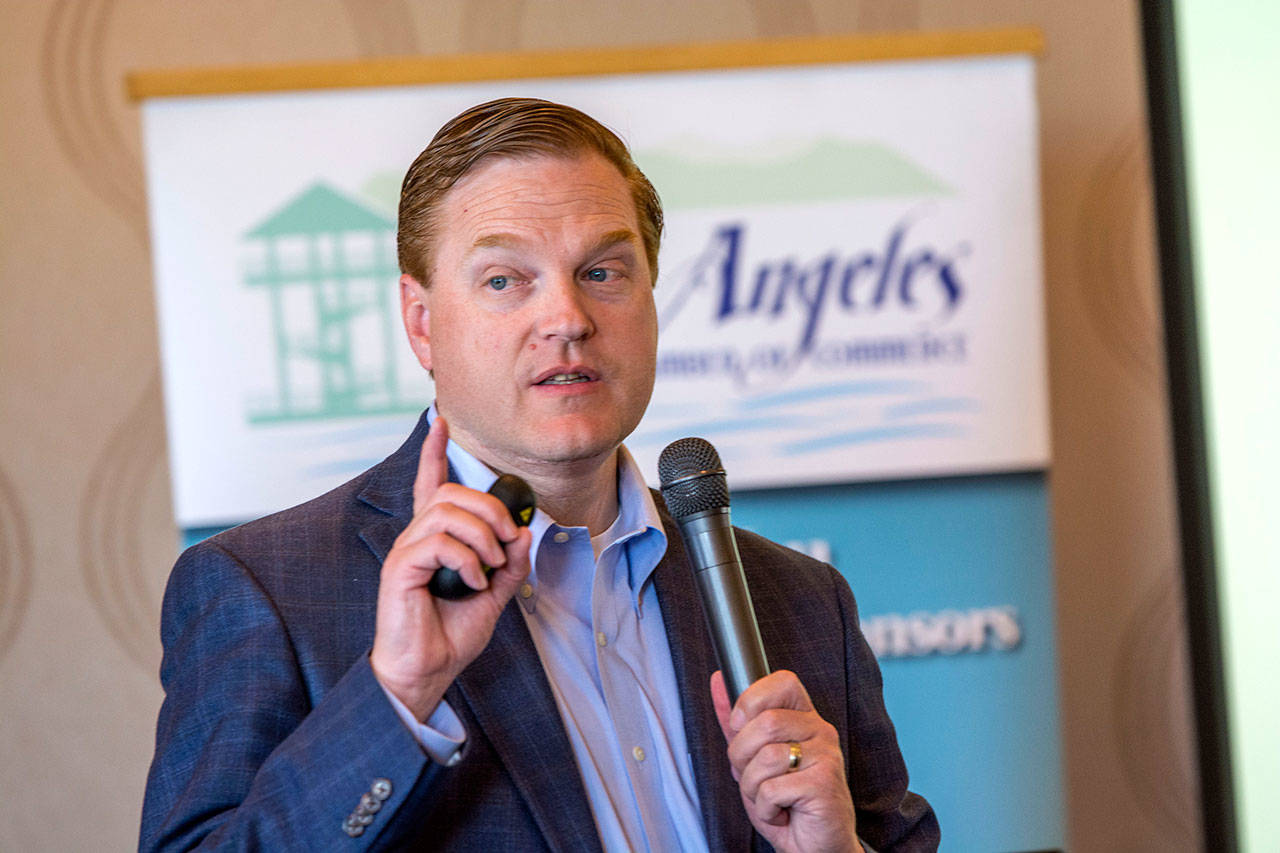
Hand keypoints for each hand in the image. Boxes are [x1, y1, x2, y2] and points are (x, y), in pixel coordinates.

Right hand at [370, 417, 531, 719]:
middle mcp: (418, 538)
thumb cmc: (450, 635)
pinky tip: (473, 583)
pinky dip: (468, 560)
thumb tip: (523, 532)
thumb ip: (510, 564)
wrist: (426, 671)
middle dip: (491, 509)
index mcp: (437, 539)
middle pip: (452, 492)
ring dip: (483, 536)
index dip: (433, 450)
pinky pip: (440, 542)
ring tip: (490, 568)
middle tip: (508, 539)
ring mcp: (407, 551)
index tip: (438, 420)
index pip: (431, 484)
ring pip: (448, 512)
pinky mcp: (401, 568)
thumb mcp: (495, 596)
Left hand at [712, 670, 860, 852]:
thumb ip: (736, 722)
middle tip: (752, 776)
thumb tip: (718, 681)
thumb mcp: (753, 758)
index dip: (752, 701)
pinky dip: (765, 808)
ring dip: (752, 786)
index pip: (783, 682)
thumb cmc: (786, 801)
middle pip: (765, 722)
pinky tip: (781, 811)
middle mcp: (820, 731)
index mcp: (804, 719)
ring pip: (766, 757)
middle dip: (741, 755)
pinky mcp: (824, 784)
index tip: (741, 727)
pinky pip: (772, 788)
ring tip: (768, 798)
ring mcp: (826, 756)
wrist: (814, 846)